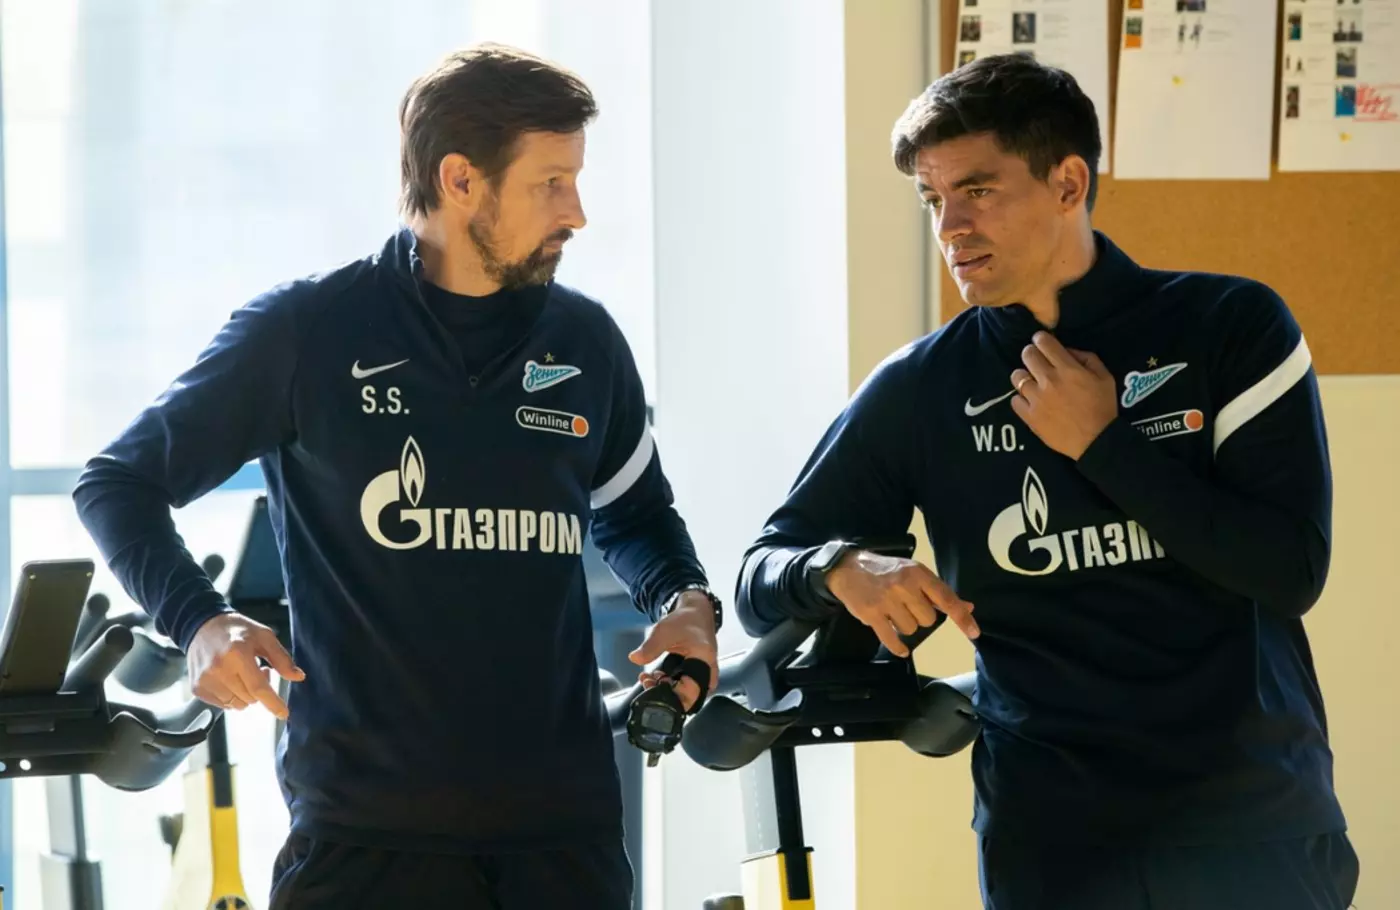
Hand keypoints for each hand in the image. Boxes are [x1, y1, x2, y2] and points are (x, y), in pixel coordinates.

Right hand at [187, 612, 304, 718]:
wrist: (203, 626)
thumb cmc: (237, 631)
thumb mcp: (264, 637)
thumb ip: (282, 658)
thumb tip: (298, 677)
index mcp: (237, 654)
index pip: (258, 687)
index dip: (273, 702)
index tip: (284, 714)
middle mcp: (218, 669)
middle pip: (250, 698)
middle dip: (260, 689)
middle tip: (259, 670)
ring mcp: (205, 680)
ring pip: (238, 704)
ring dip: (246, 694)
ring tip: (243, 674)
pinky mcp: (197, 688)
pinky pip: (224, 705)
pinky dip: (232, 696)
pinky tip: (230, 679)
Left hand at [629, 591, 718, 711]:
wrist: (695, 612)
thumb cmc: (685, 620)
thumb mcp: (664, 631)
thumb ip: (650, 647)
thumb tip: (635, 659)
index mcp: (704, 660)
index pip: (692, 691)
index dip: (672, 696)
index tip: (654, 689)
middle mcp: (707, 671)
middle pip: (689, 696)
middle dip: (667, 694)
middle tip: (650, 684)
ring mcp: (703, 673)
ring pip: (686, 692)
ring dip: (666, 689)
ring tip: (650, 679)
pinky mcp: (695, 673)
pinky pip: (683, 685)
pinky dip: (669, 683)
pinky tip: (656, 676)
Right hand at [826, 550, 978, 656]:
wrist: (848, 568)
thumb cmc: (886, 571)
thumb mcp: (914, 573)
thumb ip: (938, 592)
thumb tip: (967, 607)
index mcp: (918, 574)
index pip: (946, 598)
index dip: (961, 617)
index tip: (974, 633)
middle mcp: (904, 585)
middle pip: (928, 619)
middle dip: (920, 617)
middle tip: (906, 607)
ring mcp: (887, 600)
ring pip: (911, 629)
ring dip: (905, 627)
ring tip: (893, 613)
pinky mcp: (871, 614)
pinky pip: (892, 639)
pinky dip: (898, 646)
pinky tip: (901, 648)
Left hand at [1010, 332, 1117, 459]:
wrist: (1096, 440)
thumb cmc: (1103, 407)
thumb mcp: (1105, 377)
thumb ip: (1086, 358)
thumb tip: (1066, 350)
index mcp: (1067, 368)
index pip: (1043, 342)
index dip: (1041, 339)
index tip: (1042, 343)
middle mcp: (1049, 380)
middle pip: (1027, 354)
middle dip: (1031, 353)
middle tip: (1037, 361)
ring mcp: (1036, 398)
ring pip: (1016, 376)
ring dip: (1024, 376)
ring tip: (1032, 383)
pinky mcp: (1029, 416)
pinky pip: (1014, 400)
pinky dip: (1021, 399)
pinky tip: (1031, 402)